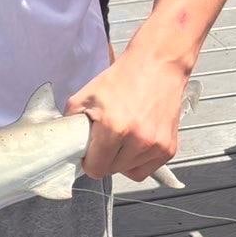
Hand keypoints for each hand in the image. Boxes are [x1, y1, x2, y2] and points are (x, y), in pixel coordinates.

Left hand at [65, 53, 190, 181]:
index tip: (90, 152)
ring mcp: (156, 145)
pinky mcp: (169, 148)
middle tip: (106, 138)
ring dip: (122, 160)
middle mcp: (138, 140)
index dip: (89, 161)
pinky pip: (147, 169)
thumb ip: (72, 121)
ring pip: (129, 171)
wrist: (158, 65)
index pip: (96, 168)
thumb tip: (67, 142)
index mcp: (114, 127)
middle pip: (111, 170)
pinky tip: (136, 142)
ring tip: (123, 136)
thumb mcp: (86, 95)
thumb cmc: (123, 78)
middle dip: (105, 158)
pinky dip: (138, 161)